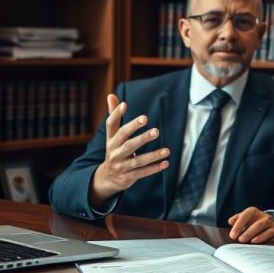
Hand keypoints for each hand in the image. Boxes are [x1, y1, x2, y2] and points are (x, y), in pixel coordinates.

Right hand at [90, 94, 170, 208]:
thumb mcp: (112, 135)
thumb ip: (114, 115)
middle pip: (128, 144)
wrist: (106, 178)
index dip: (116, 114)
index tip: (125, 104)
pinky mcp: (128, 177)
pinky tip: (165, 163)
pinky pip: (142, 173)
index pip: (111, 125)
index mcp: (111, 140)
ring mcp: (120, 166)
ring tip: (167, 150)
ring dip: (153, 155)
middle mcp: (114, 152)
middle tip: (156, 130)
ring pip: (137, 160)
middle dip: (142, 138)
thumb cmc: (114, 149)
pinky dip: (154, 169)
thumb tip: (111, 94)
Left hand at [227, 207, 273, 242]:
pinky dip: (261, 237)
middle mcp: (263, 216)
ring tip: (244, 241)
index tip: (232, 235)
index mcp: (253, 212)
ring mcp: (271, 223)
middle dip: (246, 232)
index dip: (238, 225)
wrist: (272, 226)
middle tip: (239, 239)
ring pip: (262, 226)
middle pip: (255, 222)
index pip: (245, 215)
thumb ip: (237, 220)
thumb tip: (230, 221)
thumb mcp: (245, 220)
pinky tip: (254, 241)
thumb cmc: (253, 224)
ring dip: (252, 234)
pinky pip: (269, 233)